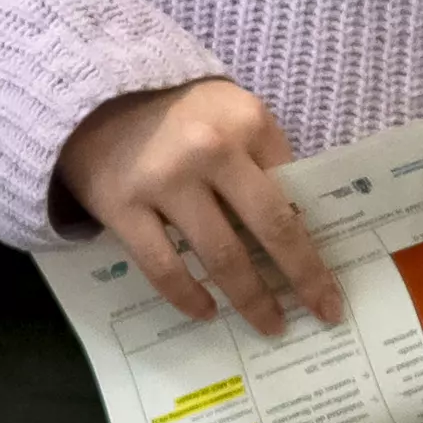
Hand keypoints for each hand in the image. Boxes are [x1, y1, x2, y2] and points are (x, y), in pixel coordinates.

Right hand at [57, 78, 341, 337]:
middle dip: (304, 276)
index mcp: (246, 122)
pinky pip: (164, 268)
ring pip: (222, 256)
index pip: (293, 190)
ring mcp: (164, 181)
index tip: (333, 270)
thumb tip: (298, 224)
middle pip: (272, 227)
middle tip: (324, 311)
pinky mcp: (122, 209)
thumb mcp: (230, 113)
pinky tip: (208, 312)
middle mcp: (210, 149)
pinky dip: (189, 297)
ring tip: (270, 324)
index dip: (316, 234)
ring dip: (252, 298)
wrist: (90, 98)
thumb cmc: (176, 112)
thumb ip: (262, 157)